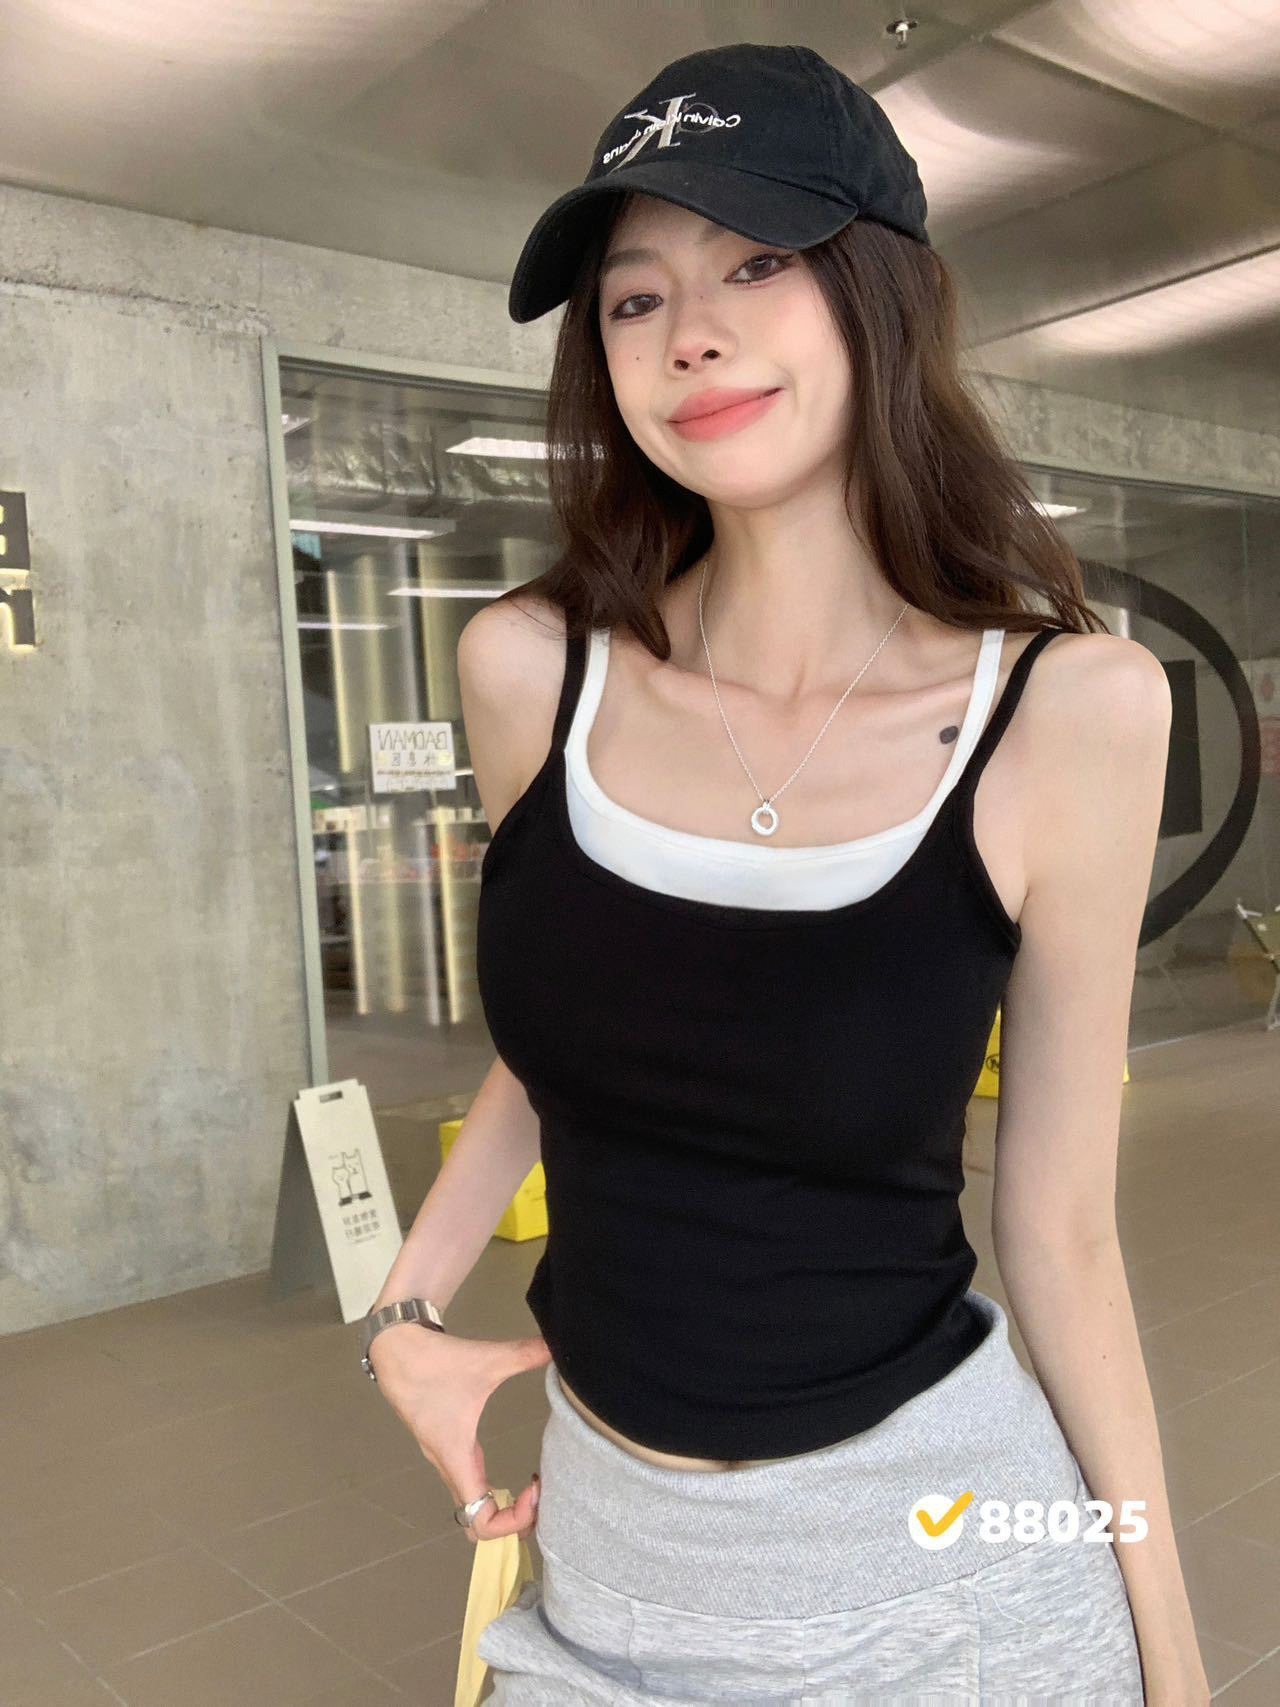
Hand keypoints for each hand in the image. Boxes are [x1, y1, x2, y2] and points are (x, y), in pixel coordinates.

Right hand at [367, 1323, 551, 1543]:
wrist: (395, 1349)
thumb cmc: (433, 1363)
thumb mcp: (484, 1360)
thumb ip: (522, 1355)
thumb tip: (555, 1346)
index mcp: (457, 1459)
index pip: (480, 1522)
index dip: (512, 1520)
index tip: (535, 1487)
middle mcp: (449, 1467)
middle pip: (476, 1525)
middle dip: (512, 1521)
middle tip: (539, 1492)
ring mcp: (444, 1458)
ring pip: (471, 1506)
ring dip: (502, 1508)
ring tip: (533, 1486)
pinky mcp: (446, 1445)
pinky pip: (468, 1485)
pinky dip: (492, 1492)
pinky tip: (514, 1471)